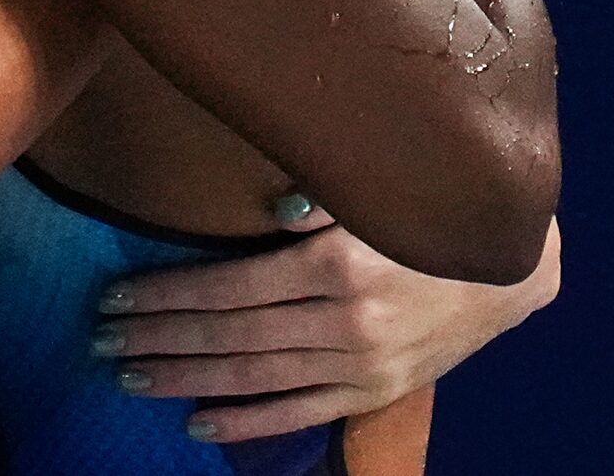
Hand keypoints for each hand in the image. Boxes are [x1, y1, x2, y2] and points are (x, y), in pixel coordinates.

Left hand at [96, 211, 562, 442]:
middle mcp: (345, 324)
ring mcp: (360, 366)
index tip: (115, 298)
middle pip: (230, 336)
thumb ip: (319, 198)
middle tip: (102, 340)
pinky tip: (197, 422)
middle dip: (160, 338)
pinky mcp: (374, 392)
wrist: (511, 270)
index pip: (228, 287)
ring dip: (187, 379)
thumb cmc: (426, 214)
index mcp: (336, 267)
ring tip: (131, 376)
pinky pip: (299, 412)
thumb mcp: (375, 192)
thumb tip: (266, 210)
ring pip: (254, 378)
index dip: (167, 294)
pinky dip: (247, 422)